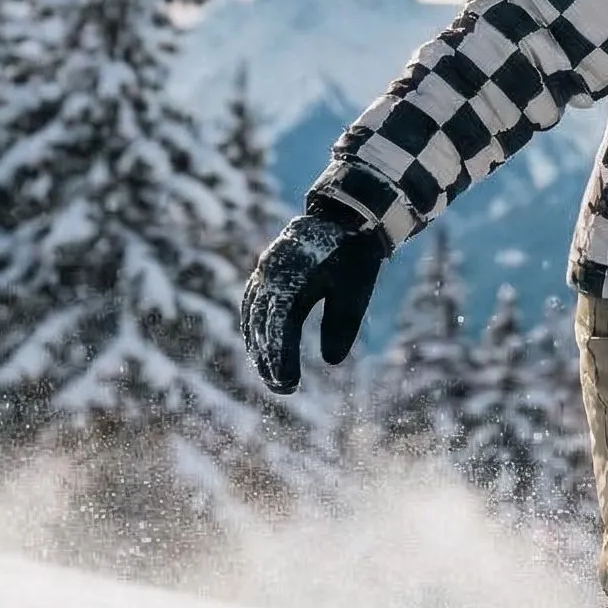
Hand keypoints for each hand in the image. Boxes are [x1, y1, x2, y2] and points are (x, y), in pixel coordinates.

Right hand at [240, 204, 388, 393]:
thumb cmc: (352, 256)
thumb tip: (331, 362)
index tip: (289, 385)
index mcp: (290, 280)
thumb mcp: (355, 290)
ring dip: (258, 348)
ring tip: (271, 376)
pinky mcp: (264, 272)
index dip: (282, 359)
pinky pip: (252, 305)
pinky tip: (261, 347)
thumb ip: (342, 324)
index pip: (280, 329)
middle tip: (283, 389)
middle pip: (261, 327)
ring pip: (252, 317)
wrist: (343, 217)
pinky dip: (254, 328)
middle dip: (269, 361)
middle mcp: (269, 276)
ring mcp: (263, 272)